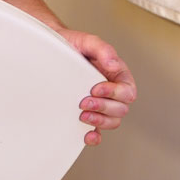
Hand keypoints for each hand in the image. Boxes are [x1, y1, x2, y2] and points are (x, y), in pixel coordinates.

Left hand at [58, 29, 135, 145]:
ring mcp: (102, 105)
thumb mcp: (87, 42)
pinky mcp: (89, 114)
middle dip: (103, 107)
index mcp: (117, 75)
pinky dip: (95, 137)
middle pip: (121, 109)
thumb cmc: (72, 45)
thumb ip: (103, 49)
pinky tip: (86, 135)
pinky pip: (99, 131)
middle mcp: (113, 92)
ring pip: (113, 121)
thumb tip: (114, 65)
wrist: (51, 53)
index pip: (127, 90)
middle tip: (84, 102)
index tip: (95, 88)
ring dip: (100, 121)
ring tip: (82, 115)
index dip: (114, 93)